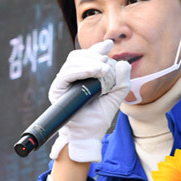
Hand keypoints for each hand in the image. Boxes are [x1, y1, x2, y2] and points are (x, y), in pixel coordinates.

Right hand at [49, 40, 130, 161]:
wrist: (88, 136)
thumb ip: (121, 81)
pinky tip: (93, 71)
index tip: (109, 45)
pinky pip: (66, 74)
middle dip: (94, 55)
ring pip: (72, 62)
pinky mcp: (57, 90)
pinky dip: (81, 70)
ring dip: (89, 62)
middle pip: (78, 56)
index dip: (97, 49)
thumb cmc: (99, 118)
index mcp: (82, 77)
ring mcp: (63, 83)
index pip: (87, 57)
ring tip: (103, 69)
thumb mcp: (115, 97)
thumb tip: (123, 63)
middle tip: (107, 62)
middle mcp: (71, 78)